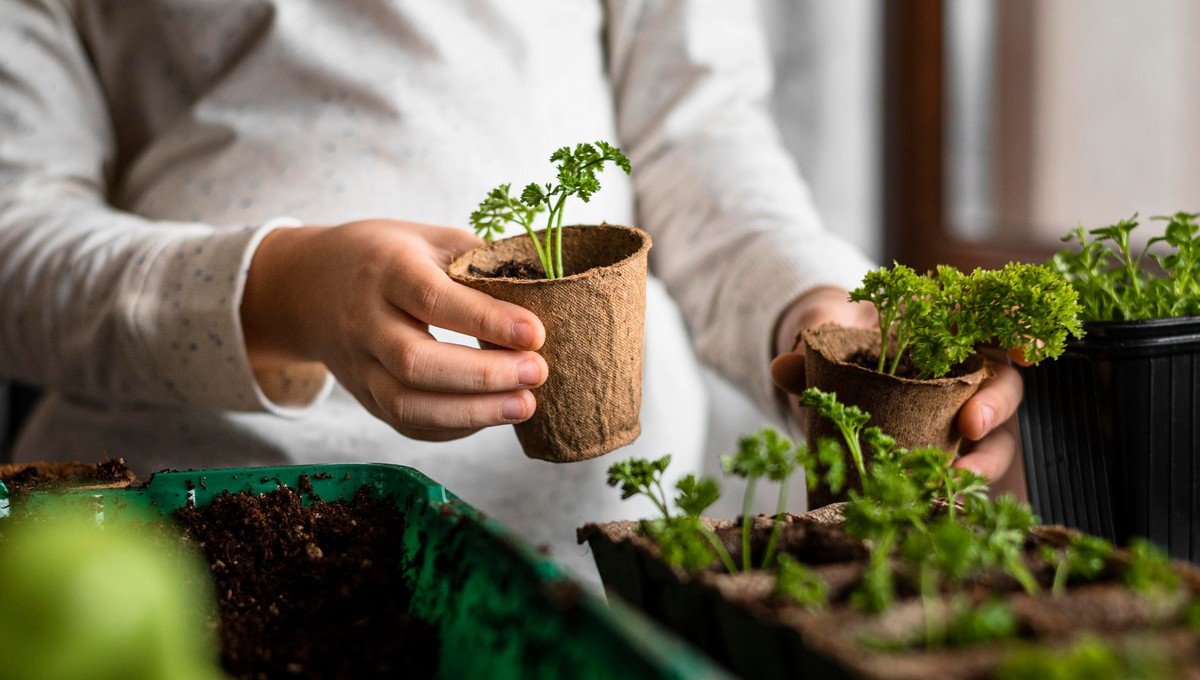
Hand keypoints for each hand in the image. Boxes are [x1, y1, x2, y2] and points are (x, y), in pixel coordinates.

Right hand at [241, 219, 548, 440]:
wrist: (304, 287)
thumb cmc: (384, 256)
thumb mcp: (427, 238)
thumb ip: (478, 261)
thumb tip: (547, 285)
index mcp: (384, 270)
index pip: (432, 299)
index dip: (486, 320)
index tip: (536, 333)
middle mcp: (364, 321)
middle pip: (416, 361)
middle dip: (483, 374)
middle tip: (538, 372)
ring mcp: (358, 366)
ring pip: (407, 405)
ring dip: (472, 413)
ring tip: (526, 405)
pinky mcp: (364, 397)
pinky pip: (407, 424)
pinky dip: (453, 428)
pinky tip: (492, 416)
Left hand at [768, 286, 1025, 491]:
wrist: (828, 368)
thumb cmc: (842, 341)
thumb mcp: (826, 339)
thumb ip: (811, 349)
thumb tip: (782, 366)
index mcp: (946, 326)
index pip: (997, 319)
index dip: (1021, 328)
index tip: (1030, 349)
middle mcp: (966, 368)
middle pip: (1003, 382)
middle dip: (996, 404)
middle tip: (971, 425)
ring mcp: (962, 410)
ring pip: (996, 434)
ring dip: (985, 457)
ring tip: (957, 477)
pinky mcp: (949, 448)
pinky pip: (967, 466)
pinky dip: (961, 483)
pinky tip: (945, 498)